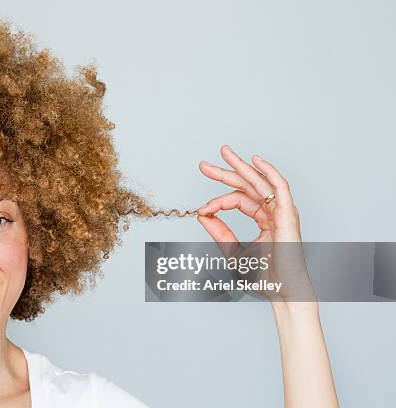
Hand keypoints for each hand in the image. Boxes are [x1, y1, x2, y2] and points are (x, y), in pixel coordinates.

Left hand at [195, 145, 314, 301]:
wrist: (281, 292)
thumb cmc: (263, 277)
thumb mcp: (232, 251)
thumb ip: (219, 232)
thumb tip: (203, 213)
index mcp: (263, 219)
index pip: (237, 200)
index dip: (217, 201)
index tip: (202, 209)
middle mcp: (273, 212)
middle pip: (247, 185)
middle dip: (225, 172)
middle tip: (204, 165)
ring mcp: (282, 212)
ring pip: (260, 182)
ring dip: (241, 166)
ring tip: (224, 152)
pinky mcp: (288, 215)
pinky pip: (280, 188)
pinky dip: (269, 172)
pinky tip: (255, 161)